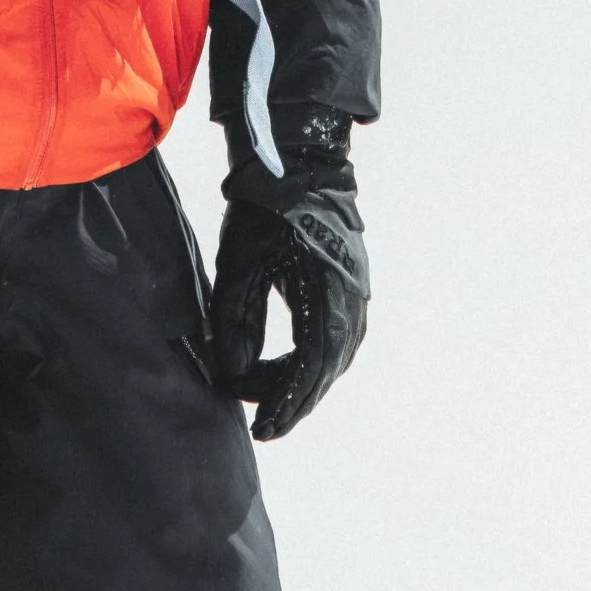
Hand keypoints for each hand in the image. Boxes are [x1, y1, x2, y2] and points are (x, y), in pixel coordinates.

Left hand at [211, 125, 368, 442]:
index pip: (310, 366)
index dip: (286, 403)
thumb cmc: (265, 208)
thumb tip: (234, 375)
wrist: (296, 162)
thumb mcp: (240, 263)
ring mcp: (356, 290)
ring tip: (270, 400)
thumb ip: (236, 322)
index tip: (263, 429)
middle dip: (294, 400)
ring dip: (305, 382)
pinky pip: (338, 338)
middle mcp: (352, 296)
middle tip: (263, 424)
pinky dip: (313, 361)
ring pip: (335, 357)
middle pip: (327, 368)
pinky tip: (287, 368)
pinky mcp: (350, 284)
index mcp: (327, 290)